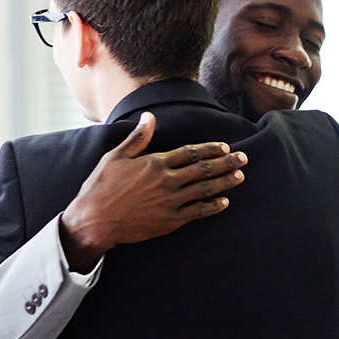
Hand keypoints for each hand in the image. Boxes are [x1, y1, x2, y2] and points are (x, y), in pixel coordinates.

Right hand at [58, 112, 245, 271]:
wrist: (94, 221)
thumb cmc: (101, 187)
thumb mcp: (116, 157)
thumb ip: (138, 137)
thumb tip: (150, 116)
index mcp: (155, 163)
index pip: (190, 152)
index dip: (210, 149)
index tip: (225, 147)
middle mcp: (167, 181)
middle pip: (203, 169)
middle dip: (226, 163)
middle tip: (244, 158)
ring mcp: (170, 202)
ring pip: (205, 189)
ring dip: (225, 182)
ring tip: (239, 176)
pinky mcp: (170, 221)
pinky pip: (198, 212)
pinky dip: (213, 206)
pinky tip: (224, 202)